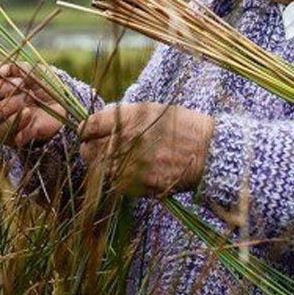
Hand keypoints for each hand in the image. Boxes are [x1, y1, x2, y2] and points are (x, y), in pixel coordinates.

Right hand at [0, 59, 66, 146]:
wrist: (58, 106)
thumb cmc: (40, 85)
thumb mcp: (32, 71)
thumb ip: (17, 68)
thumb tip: (7, 69)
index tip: (8, 70)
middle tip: (20, 84)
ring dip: (7, 104)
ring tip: (27, 98)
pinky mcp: (4, 136)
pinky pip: (0, 131)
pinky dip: (15, 120)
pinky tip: (28, 112)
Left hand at [79, 103, 213, 197]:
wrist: (208, 151)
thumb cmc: (181, 126)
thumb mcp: (152, 110)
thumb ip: (123, 116)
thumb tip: (98, 124)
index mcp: (128, 118)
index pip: (89, 125)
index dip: (85, 130)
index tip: (87, 133)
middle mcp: (126, 140)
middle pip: (89, 150)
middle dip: (89, 150)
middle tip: (94, 151)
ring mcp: (131, 164)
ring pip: (99, 170)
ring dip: (101, 167)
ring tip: (111, 163)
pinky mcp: (139, 184)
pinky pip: (115, 184)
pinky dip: (115, 179)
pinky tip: (125, 173)